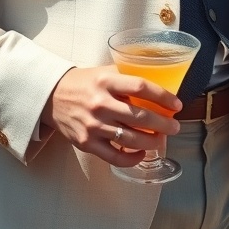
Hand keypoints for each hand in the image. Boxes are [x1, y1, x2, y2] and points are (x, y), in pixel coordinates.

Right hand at [40, 65, 181, 167]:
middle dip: (163, 124)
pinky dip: (132, 157)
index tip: (176, 104)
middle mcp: (100, 103)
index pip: (141, 87)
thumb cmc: (83, 83)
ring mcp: (93, 125)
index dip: (162, 96)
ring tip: (162, 140)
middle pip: (140, 116)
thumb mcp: (104, 72)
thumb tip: (158, 86)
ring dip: (152, 142)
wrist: (52, 97)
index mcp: (106, 81)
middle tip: (175, 127)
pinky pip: (115, 156)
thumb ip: (127, 78)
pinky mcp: (87, 143)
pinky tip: (141, 153)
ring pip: (131, 138)